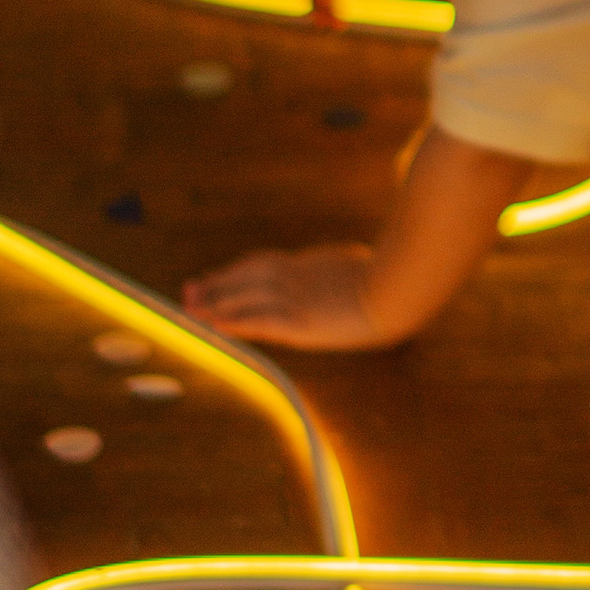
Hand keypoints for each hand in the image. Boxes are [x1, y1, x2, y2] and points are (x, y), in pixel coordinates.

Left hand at [182, 241, 393, 349]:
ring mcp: (297, 298)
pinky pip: (257, 321)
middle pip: (245, 276)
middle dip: (216, 284)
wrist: (400, 290)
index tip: (217, 276)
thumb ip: (346, 267)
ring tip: (191, 309)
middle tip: (189, 290)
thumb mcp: (363, 266)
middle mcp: (298, 277)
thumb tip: (350, 264)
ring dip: (215, 304)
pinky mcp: (299, 322)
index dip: (236, 271)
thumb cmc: (393, 280)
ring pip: (244, 297)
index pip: (264, 264)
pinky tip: (215, 325)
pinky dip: (233, 322)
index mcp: (312, 263)